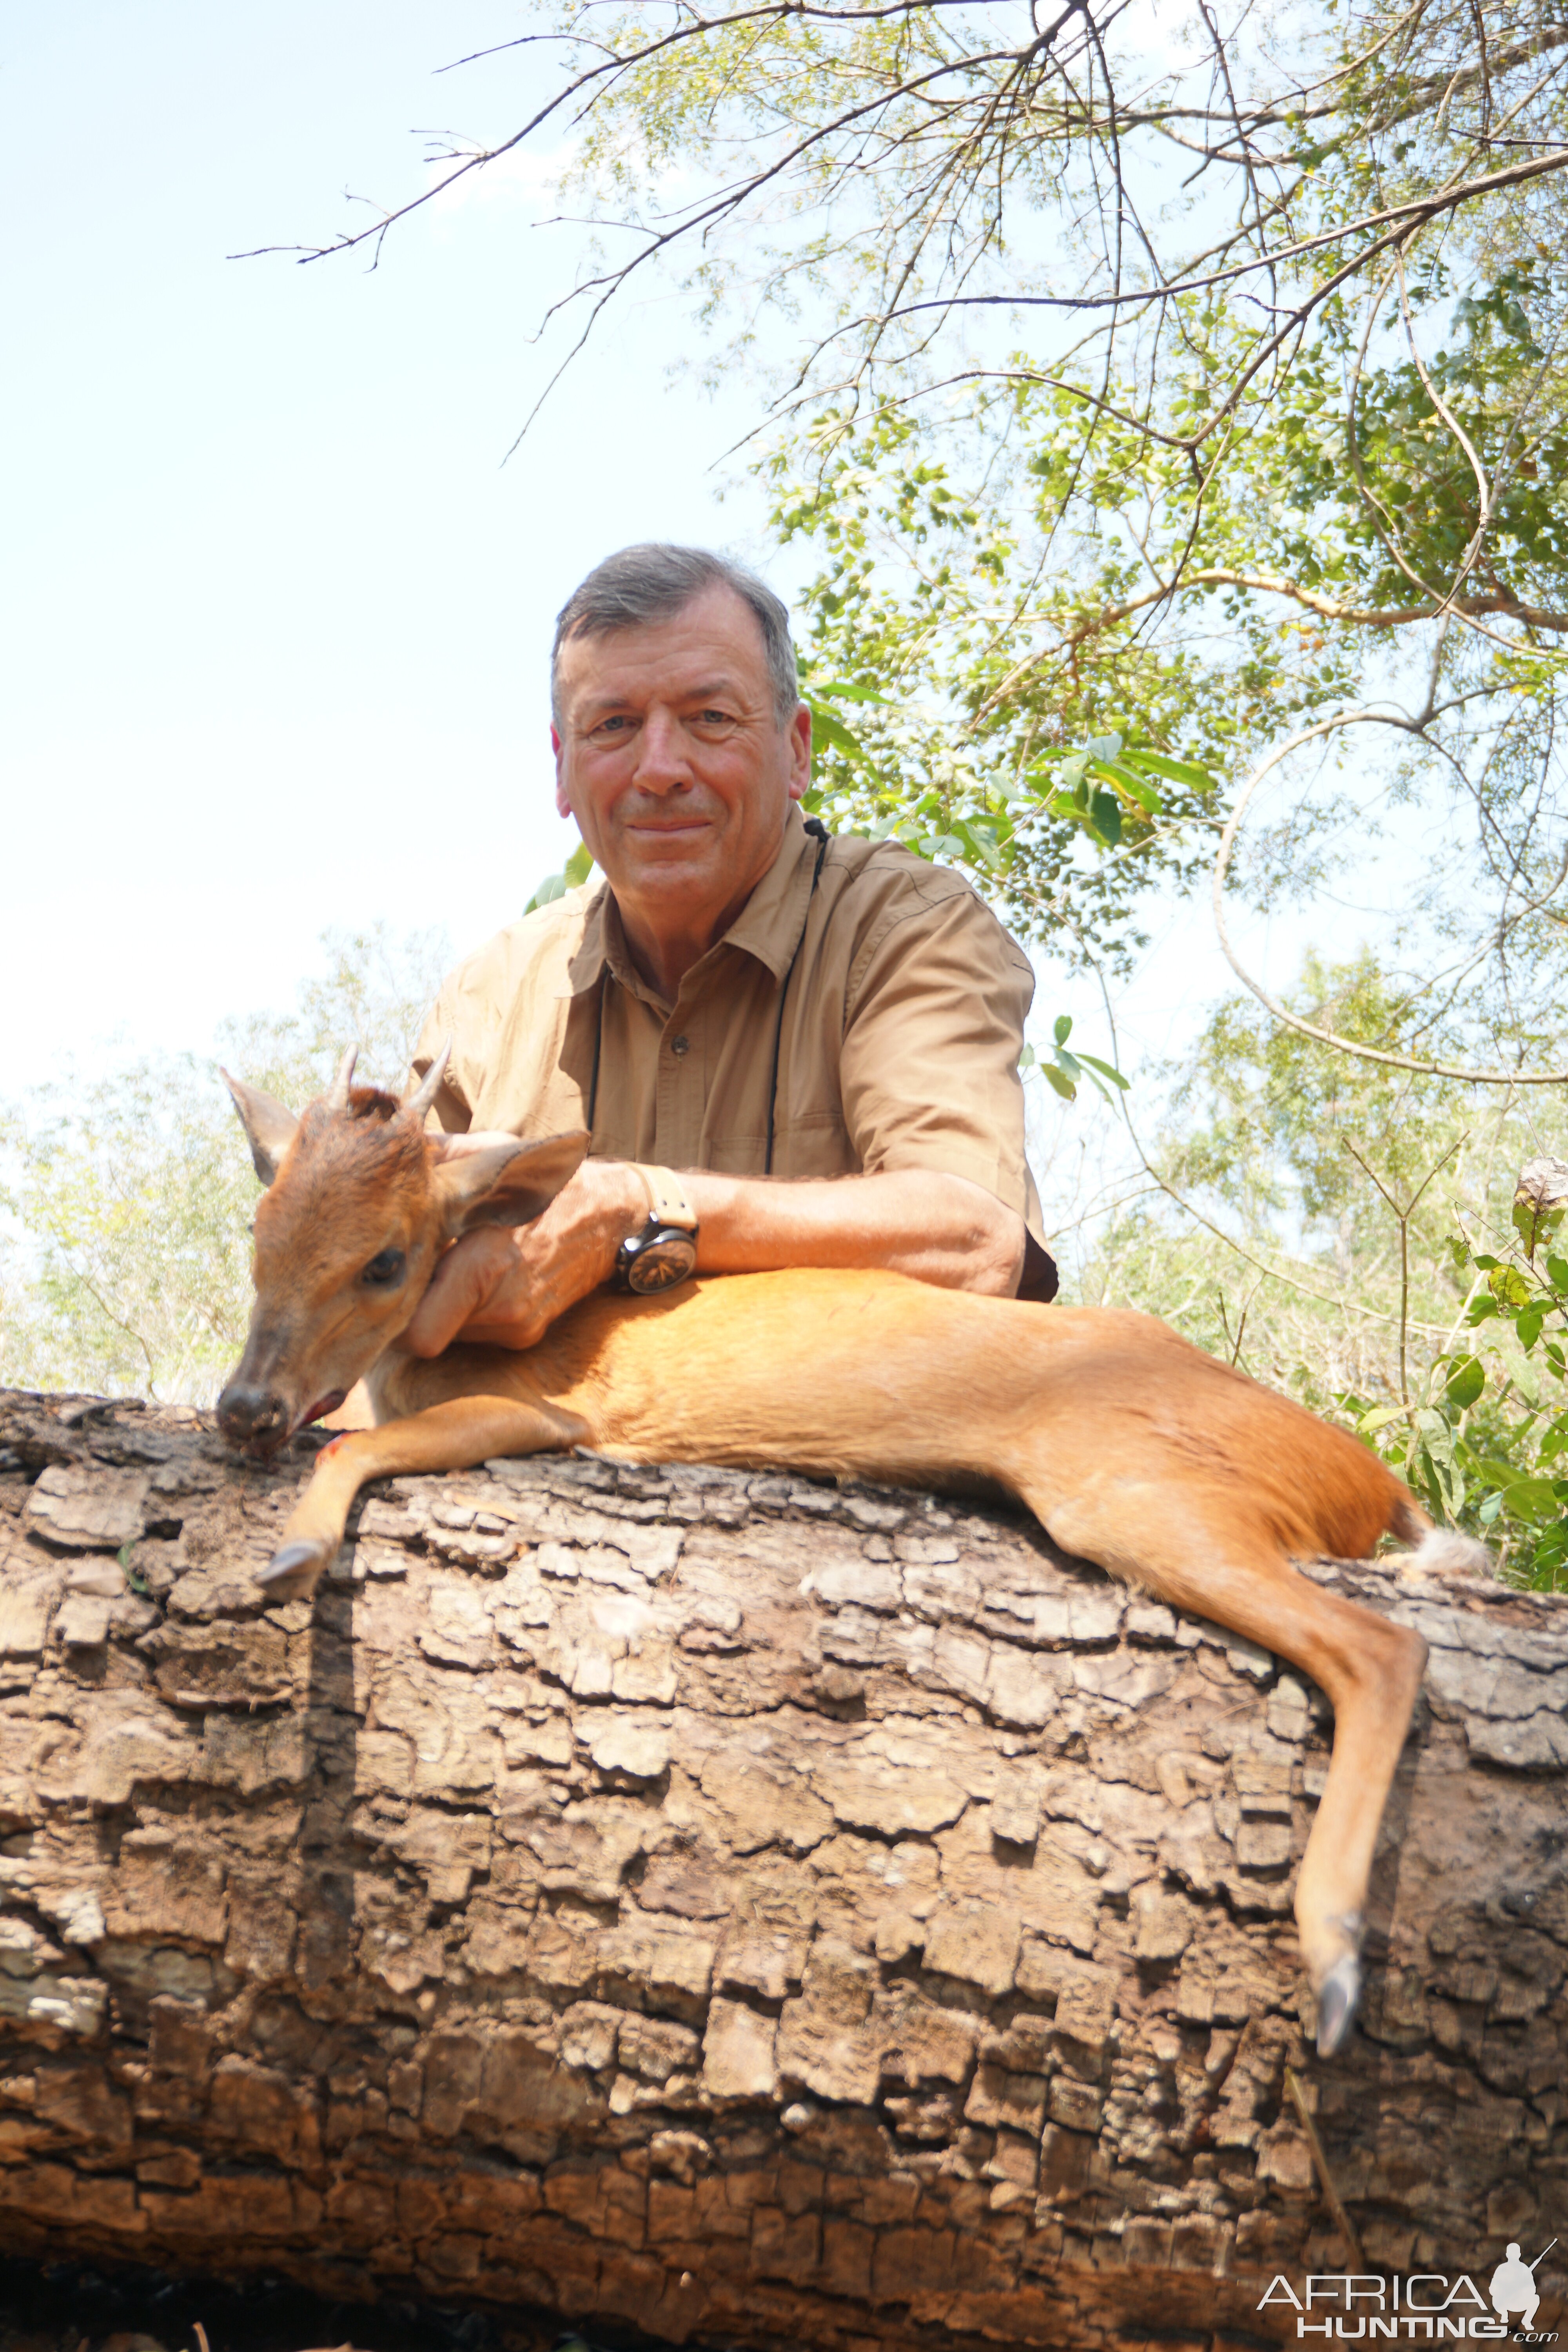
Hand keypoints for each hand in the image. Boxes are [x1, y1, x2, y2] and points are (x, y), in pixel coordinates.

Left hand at [404, 1159, 645, 1355]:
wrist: (609, 1215)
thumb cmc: (541, 1182)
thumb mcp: (487, 1154)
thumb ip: (433, 1157)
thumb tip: (383, 1155)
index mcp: (485, 1263)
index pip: (416, 1334)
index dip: (389, 1318)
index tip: (379, 1289)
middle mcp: (502, 1306)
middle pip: (422, 1337)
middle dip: (404, 1312)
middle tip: (397, 1278)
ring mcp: (516, 1326)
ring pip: (445, 1334)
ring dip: (435, 1307)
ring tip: (446, 1266)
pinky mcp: (525, 1335)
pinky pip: (473, 1332)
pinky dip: (465, 1310)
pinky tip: (477, 1277)